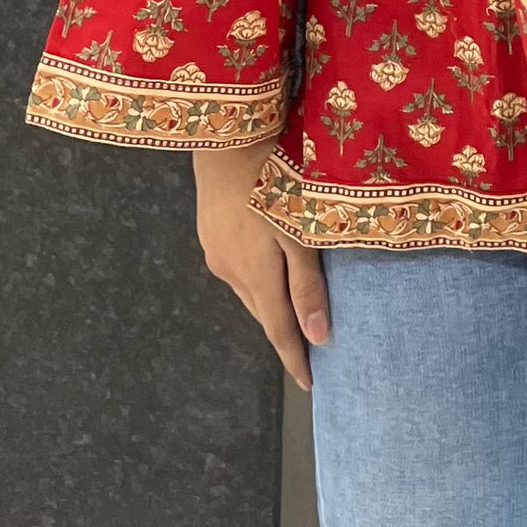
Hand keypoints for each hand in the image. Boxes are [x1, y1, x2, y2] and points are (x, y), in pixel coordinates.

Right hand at [193, 143, 329, 391]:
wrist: (225, 140)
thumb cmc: (273, 181)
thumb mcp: (299, 231)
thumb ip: (307, 285)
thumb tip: (318, 337)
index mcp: (256, 277)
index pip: (280, 331)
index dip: (294, 359)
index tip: (309, 386)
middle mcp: (231, 272)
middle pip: (263, 314)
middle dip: (283, 335)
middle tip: (305, 353)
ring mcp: (215, 252)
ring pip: (247, 292)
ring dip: (268, 306)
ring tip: (289, 315)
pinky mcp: (209, 233)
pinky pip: (235, 269)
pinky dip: (253, 280)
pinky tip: (263, 271)